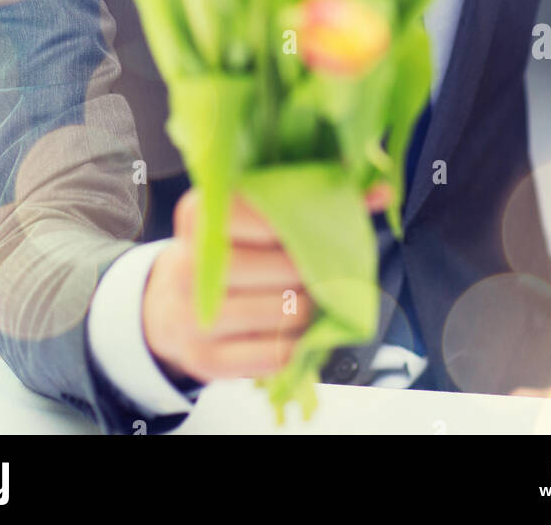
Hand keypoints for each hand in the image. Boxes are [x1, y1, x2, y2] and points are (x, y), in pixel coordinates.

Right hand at [142, 181, 390, 389]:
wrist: (168, 308)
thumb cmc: (226, 252)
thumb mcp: (251, 215)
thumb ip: (312, 195)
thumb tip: (382, 190)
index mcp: (197, 215)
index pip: (263, 212)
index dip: (302, 222)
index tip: (317, 226)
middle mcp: (187, 263)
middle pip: (283, 267)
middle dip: (313, 271)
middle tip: (317, 270)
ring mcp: (192, 315)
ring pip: (285, 314)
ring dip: (309, 309)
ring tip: (304, 297)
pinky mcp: (204, 359)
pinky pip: (275, 356)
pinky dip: (294, 344)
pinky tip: (288, 328)